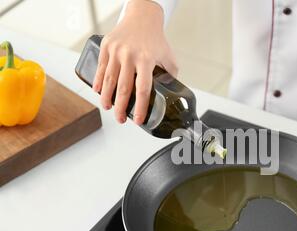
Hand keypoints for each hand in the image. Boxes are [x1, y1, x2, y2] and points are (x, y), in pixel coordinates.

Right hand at [93, 0, 177, 124]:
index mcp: (147, 60)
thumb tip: (171, 95)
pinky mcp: (106, 46)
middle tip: (121, 119)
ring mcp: (116, 51)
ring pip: (109, 80)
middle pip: (123, 88)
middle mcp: (130, 55)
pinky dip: (98, 81)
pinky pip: (101, 68)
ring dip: (107, 97)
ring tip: (108, 108)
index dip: (141, 107)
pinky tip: (98, 92)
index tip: (139, 120)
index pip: (143, 89)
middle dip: (121, 108)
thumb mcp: (169, 57)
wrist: (143, 17)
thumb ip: (170, 76)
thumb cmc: (156, 39)